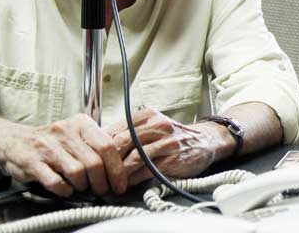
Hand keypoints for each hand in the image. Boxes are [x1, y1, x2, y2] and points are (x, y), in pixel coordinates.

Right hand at [0, 114, 126, 196]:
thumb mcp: (76, 134)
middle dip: (101, 181)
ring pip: (77, 172)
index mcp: (81, 123)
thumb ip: (96, 145)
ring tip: (82, 188)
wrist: (14, 140)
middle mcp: (65, 132)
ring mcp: (48, 147)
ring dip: (83, 186)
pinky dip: (65, 190)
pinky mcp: (32, 162)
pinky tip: (66, 189)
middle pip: (94, 162)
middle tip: (102, 190)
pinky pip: (56, 181)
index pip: (107, 145)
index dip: (117, 169)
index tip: (120, 183)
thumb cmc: (52, 141)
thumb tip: (120, 167)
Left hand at [106, 108, 235, 185]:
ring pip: (133, 157)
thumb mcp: (153, 126)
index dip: (100, 146)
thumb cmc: (173, 136)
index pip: (115, 129)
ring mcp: (166, 142)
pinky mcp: (173, 159)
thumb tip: (100, 145)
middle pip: (121, 142)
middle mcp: (157, 126)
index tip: (93, 158)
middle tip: (99, 173)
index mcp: (148, 115)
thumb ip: (130, 132)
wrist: (205, 141)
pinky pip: (147, 170)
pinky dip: (134, 179)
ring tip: (112, 181)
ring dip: (119, 173)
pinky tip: (128, 183)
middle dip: (107, 161)